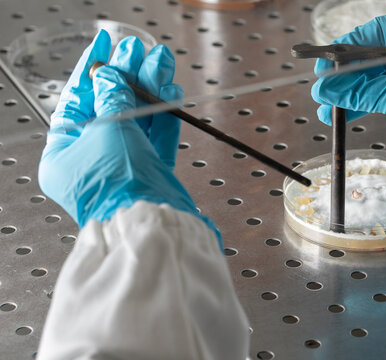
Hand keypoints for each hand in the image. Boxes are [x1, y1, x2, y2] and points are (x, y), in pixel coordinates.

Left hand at [38, 30, 219, 239]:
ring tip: (163, 64)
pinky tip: (171, 92)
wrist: (149, 220)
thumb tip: (111, 76)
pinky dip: (163, 115)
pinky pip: (154, 137)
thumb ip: (112, 97)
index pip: (77, 99)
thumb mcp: (108, 128)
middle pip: (110, 105)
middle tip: (141, 50)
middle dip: (128, 75)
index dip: (93, 67)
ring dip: (150, 89)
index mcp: (64, 153)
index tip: (107, 43)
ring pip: (136, 118)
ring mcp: (122, 165)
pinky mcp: (148, 171)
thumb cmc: (117, 182)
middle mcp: (91, 158)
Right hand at [312, 9, 385, 207]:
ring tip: (331, 109)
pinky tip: (354, 111)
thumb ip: (370, 93)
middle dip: (349, 76)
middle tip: (324, 92)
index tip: (324, 67)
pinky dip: (375, 102)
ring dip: (358, 93)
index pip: (380, 32)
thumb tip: (331, 90)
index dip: (347, 49)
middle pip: (379, 55)